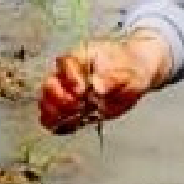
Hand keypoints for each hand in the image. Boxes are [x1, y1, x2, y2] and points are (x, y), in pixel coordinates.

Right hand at [38, 32, 171, 132]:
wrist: (136, 73)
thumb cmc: (130, 66)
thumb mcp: (126, 70)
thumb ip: (111, 77)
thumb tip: (97, 87)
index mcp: (79, 57)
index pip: (64, 64)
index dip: (71, 79)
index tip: (82, 91)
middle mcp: (68, 74)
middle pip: (49, 85)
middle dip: (60, 99)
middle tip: (78, 106)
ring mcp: (67, 92)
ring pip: (47, 103)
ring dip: (57, 114)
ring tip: (76, 117)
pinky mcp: (72, 109)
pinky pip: (55, 118)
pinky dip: (59, 124)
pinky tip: (73, 126)